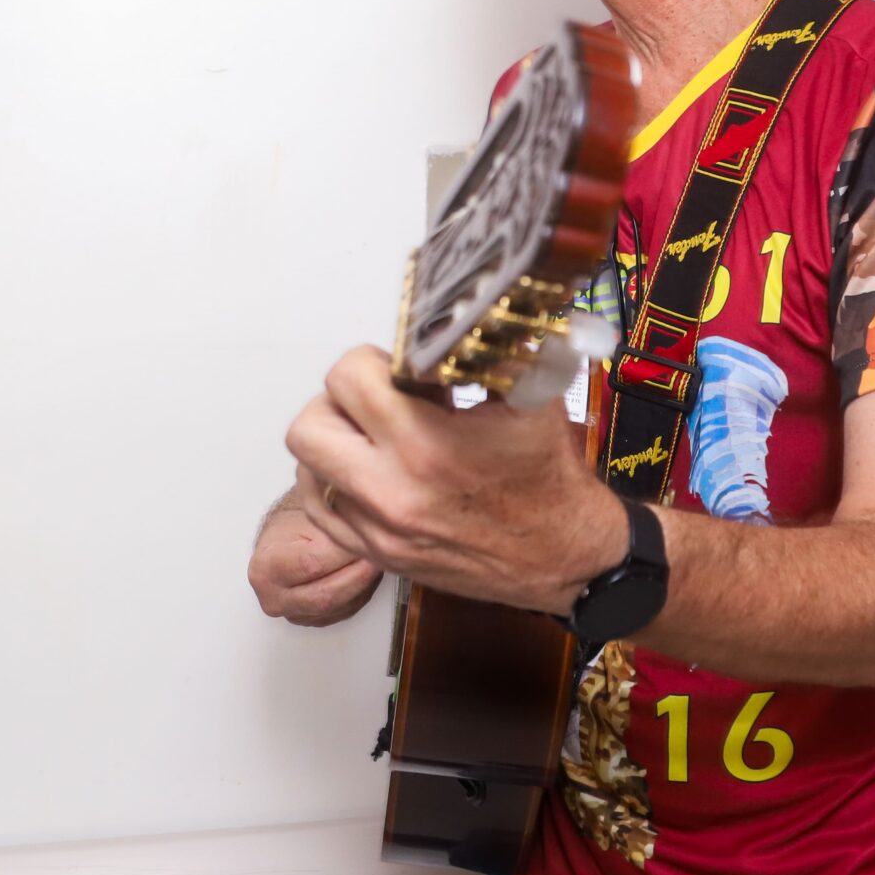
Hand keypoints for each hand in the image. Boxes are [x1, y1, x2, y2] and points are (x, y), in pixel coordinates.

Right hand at [247, 492, 382, 626]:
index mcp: (264, 569)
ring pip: (341, 606)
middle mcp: (274, 598)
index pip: (312, 564)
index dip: (344, 551)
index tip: (363, 537)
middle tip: (378, 550)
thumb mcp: (310, 515)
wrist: (288, 535)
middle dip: (360, 571)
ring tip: (375, 556)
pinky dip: (363, 591)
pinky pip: (347, 611)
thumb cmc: (296, 522)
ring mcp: (294, 613)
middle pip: (327, 594)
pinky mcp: (315, 620)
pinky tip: (366, 571)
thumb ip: (332, 528)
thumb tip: (362, 536)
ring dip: (365, 581)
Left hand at [285, 345, 628, 613]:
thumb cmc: (550, 481)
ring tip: (374, 437)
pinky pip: (321, 511)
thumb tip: (458, 318)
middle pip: (310, 425)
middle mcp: (393, 492)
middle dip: (340, 400)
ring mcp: (381, 530)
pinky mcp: (380, 555)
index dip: (374, 362)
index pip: (349, 378)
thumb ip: (486, 353)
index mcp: (427, 445)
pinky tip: (369, 473)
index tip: (400, 370)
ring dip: (335, 443)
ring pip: (309, 469)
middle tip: (376, 399)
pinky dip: (335, 485)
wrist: (566, 556)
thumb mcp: (531, 398)